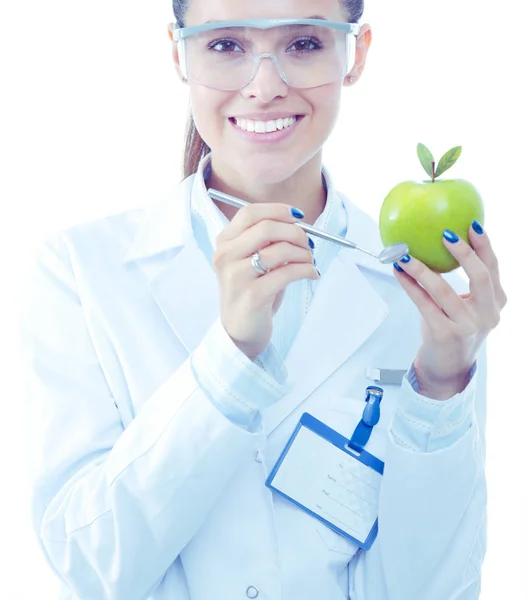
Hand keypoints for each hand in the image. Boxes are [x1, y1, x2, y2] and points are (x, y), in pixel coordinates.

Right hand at [213, 203, 318, 359]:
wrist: (241, 329)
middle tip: (308, 243)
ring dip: (303, 253)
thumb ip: (267, 241)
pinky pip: (287, 273)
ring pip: (279, 250)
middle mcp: (225, 256)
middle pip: (266, 228)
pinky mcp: (252, 295)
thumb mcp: (253, 260)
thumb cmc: (252, 290)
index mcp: (224, 242)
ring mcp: (236, 276)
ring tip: (310, 261)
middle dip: (295, 232)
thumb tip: (297, 224)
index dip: (277, 210)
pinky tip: (312, 273)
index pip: (249, 213)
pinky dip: (306, 270)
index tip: (298, 217)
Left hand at [393, 222, 507, 395]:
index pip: (493, 268)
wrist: (448, 368)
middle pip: (480, 276)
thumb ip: (464, 283)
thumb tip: (442, 243)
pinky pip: (424, 303)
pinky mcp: (445, 334)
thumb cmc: (455, 330)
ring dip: (422, 269)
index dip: (484, 246)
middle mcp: (487, 314)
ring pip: (444, 290)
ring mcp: (467, 326)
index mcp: (496, 302)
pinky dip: (410, 285)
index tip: (472, 225)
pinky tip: (400, 272)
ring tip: (405, 255)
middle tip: (444, 235)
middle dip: (463, 252)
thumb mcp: (468, 306)